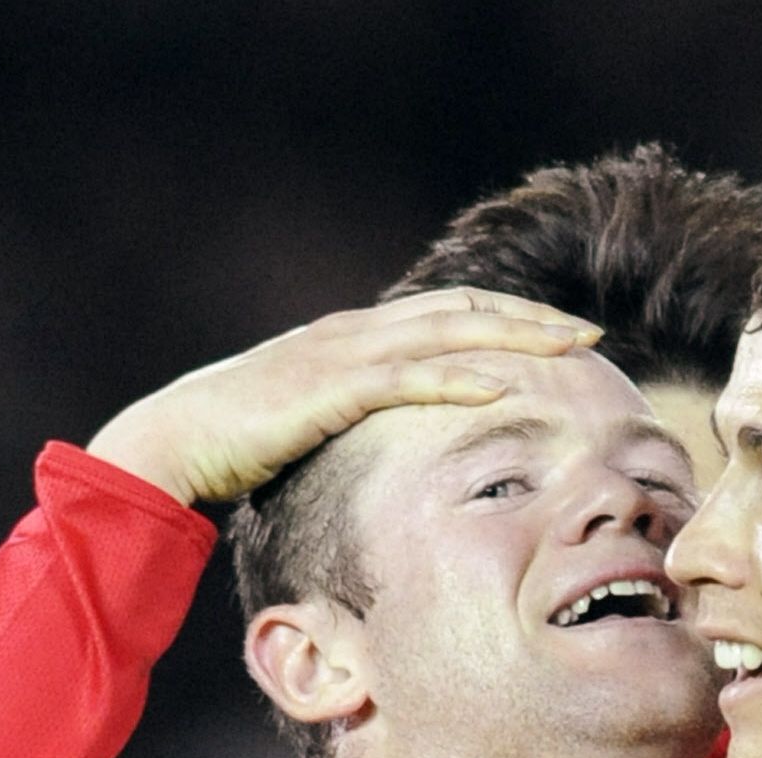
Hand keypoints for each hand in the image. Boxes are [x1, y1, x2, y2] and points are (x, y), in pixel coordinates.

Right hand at [87, 288, 601, 503]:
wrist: (173, 443)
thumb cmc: (238, 443)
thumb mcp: (312, 421)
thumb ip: (356, 417)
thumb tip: (397, 445)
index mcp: (355, 336)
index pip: (448, 310)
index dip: (508, 315)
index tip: (558, 332)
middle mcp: (355, 331)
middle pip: (463, 308)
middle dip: (531, 317)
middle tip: (588, 332)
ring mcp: (342, 355)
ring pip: (447, 331)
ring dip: (514, 336)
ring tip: (568, 348)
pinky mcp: (328, 389)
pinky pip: (406, 379)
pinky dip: (456, 380)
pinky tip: (499, 388)